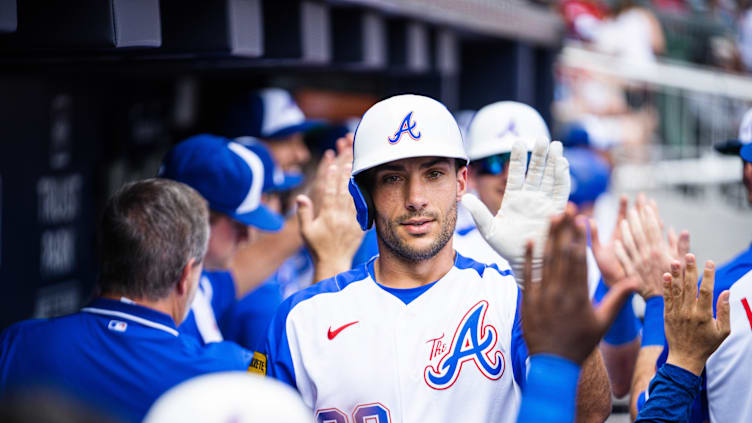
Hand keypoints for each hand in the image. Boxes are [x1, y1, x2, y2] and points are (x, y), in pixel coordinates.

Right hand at [297, 134, 362, 281]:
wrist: (333, 262)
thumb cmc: (317, 247)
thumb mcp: (305, 231)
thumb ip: (304, 213)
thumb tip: (301, 196)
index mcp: (327, 216)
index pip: (329, 193)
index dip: (331, 178)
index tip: (332, 165)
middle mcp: (340, 217)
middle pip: (343, 192)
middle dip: (345, 176)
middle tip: (347, 161)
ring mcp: (351, 221)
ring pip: (353, 198)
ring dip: (354, 183)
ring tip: (355, 170)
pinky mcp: (359, 226)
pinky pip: (362, 209)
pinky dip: (362, 197)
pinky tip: (364, 187)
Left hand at [462, 138, 569, 285]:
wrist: (526, 263)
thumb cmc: (507, 248)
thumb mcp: (489, 230)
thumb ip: (479, 214)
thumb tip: (465, 198)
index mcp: (514, 198)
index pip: (516, 173)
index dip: (518, 158)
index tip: (517, 141)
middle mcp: (531, 197)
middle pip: (536, 171)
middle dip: (539, 154)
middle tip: (542, 138)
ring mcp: (544, 203)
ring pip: (550, 177)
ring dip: (553, 161)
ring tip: (555, 145)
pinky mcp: (556, 211)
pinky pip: (561, 191)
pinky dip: (563, 177)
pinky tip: (562, 164)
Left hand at [522, 205, 636, 364]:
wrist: (553, 363)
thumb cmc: (580, 343)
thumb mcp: (603, 322)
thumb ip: (618, 299)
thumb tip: (637, 280)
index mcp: (579, 295)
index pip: (579, 259)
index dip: (579, 237)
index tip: (580, 218)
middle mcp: (559, 292)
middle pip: (561, 254)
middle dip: (564, 228)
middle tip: (566, 206)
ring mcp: (541, 295)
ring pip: (545, 260)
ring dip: (548, 237)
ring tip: (551, 216)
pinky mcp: (527, 300)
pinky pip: (527, 274)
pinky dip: (528, 257)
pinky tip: (530, 240)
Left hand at [612, 196, 689, 299]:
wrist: (665, 301)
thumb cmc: (678, 282)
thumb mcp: (684, 264)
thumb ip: (682, 247)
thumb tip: (683, 231)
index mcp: (660, 251)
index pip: (653, 229)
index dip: (649, 216)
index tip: (646, 206)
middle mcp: (647, 255)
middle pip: (639, 233)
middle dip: (636, 219)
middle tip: (633, 208)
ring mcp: (637, 263)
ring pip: (629, 243)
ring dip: (626, 231)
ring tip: (624, 221)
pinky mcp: (630, 272)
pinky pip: (622, 258)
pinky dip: (619, 249)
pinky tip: (616, 242)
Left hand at [664, 255, 729, 375]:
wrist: (685, 358)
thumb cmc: (707, 345)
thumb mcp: (723, 331)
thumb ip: (724, 311)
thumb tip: (726, 292)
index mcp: (704, 315)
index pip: (706, 290)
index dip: (708, 275)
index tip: (709, 262)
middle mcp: (689, 312)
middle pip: (690, 287)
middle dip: (690, 269)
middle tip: (689, 255)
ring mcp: (676, 313)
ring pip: (676, 290)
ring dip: (676, 274)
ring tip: (675, 260)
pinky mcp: (667, 316)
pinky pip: (666, 298)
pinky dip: (666, 287)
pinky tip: (666, 275)